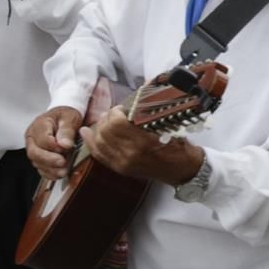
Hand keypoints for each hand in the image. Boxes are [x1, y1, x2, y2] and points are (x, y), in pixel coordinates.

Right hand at [26, 107, 83, 179]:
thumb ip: (67, 130)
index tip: (66, 148)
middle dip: (49, 160)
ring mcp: (33, 148)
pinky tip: (58, 174)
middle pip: (34, 152)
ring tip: (64, 171)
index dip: (54, 146)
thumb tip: (64, 144)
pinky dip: (49, 173)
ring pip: (36, 162)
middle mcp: (32, 137)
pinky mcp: (38, 157)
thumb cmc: (66, 116)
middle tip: (63, 163)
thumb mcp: (70, 118)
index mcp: (39, 125)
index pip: (42, 139)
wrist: (64, 118)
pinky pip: (40, 168)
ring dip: (50, 169)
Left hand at [81, 106, 203, 183]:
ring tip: (103, 121)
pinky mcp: (121, 169)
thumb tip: (132, 100)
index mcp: (143, 142)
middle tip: (114, 114)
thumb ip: (145, 114)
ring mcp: (124, 163)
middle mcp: (130, 154)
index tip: (122, 109)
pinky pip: (99, 155)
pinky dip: (91, 143)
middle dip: (106, 118)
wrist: (182, 168)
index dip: (116, 112)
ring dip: (98, 128)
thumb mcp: (165, 125)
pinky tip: (86, 133)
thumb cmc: (177, 145)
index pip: (116, 122)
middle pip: (105, 131)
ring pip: (99, 142)